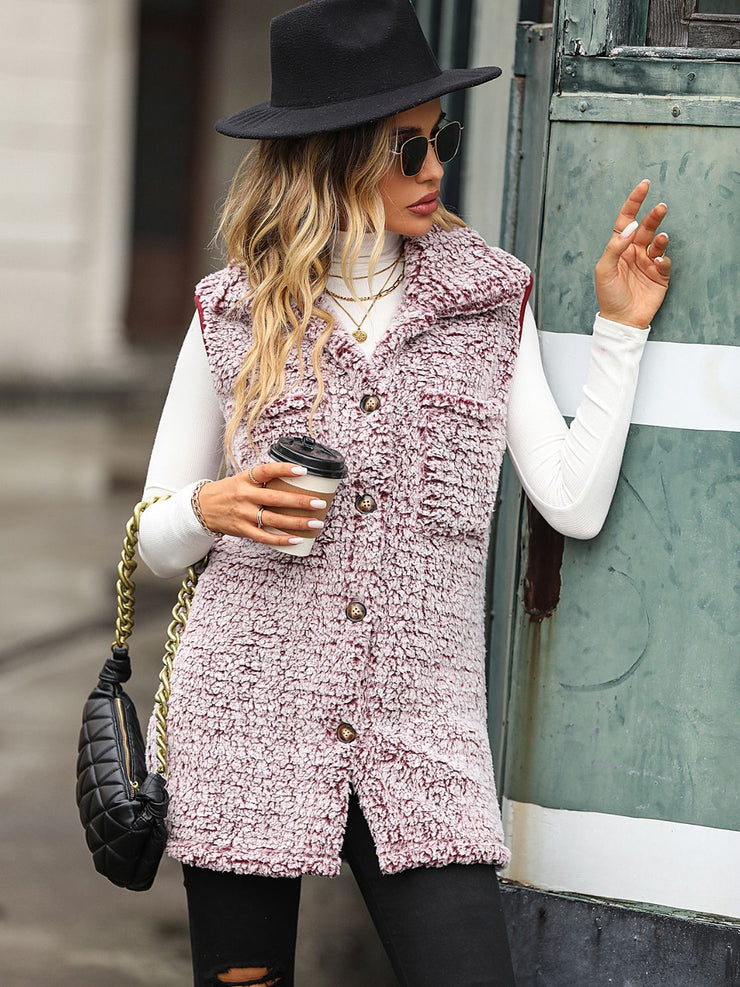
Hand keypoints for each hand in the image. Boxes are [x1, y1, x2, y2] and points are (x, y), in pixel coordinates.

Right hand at [197, 461, 327, 545]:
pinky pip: (265, 537)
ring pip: (274, 520)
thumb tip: (293, 477)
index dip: (284, 469)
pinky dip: (282, 539)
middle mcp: (244, 496)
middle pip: (276, 499)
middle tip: (319, 502)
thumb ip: (262, 479)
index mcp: (245, 479)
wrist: (202, 507)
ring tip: (316, 523)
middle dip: (300, 501)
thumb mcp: (242, 479)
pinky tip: (297, 539)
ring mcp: (243, 514)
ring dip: (297, 522)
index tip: (303, 471)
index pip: (266, 471)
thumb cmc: (228, 492)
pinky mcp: (243, 530)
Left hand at [594, 179, 671, 329]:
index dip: (634, 202)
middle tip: (661, 207)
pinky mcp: (659, 275)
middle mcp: (634, 252)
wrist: (621, 319)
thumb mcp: (604, 269)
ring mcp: (648, 263)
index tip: (644, 186)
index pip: (626, 220)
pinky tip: (658, 262)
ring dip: (661, 237)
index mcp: (619, 247)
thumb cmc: (609, 295)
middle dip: (653, 216)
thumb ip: (615, 247)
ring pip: (658, 242)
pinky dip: (663, 259)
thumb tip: (629, 227)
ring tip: (662, 238)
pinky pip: (665, 261)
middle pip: (645, 227)